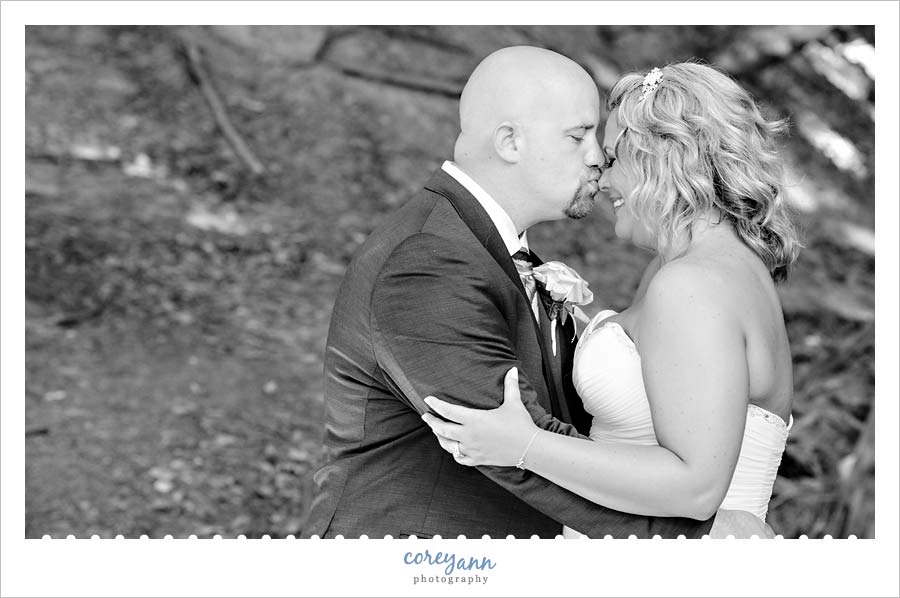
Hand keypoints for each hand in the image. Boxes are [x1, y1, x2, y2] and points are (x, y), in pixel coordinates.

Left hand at [421, 367, 538, 466]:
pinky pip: (461, 459)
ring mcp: (473, 449)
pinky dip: (455, 454)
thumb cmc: (520, 424)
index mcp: (474, 419)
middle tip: (426, 416)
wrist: (530, 448)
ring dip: (440, 438)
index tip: (428, 400)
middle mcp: (469, 435)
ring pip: (448, 445)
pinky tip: (453, 449)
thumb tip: (511, 369)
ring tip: (436, 431)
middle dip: (432, 422)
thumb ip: (510, 385)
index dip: (436, 405)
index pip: (448, 411)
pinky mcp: (479, 459)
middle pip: (442, 429)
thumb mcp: (514, 403)